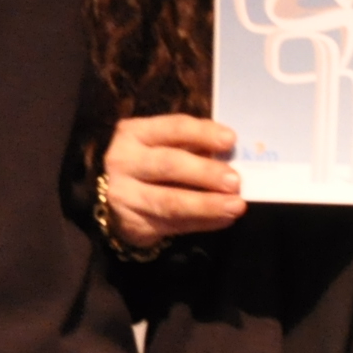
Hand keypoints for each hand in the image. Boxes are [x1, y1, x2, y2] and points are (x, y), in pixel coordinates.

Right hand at [103, 115, 246, 251]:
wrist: (116, 198)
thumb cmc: (152, 163)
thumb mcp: (166, 145)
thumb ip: (194, 147)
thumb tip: (232, 156)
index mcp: (135, 133)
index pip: (172, 129)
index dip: (203, 133)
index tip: (231, 140)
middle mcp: (124, 161)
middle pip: (169, 165)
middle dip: (205, 173)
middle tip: (235, 181)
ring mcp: (124, 195)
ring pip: (170, 201)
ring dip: (207, 205)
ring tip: (236, 206)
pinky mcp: (131, 223)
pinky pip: (173, 224)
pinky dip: (202, 222)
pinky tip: (223, 219)